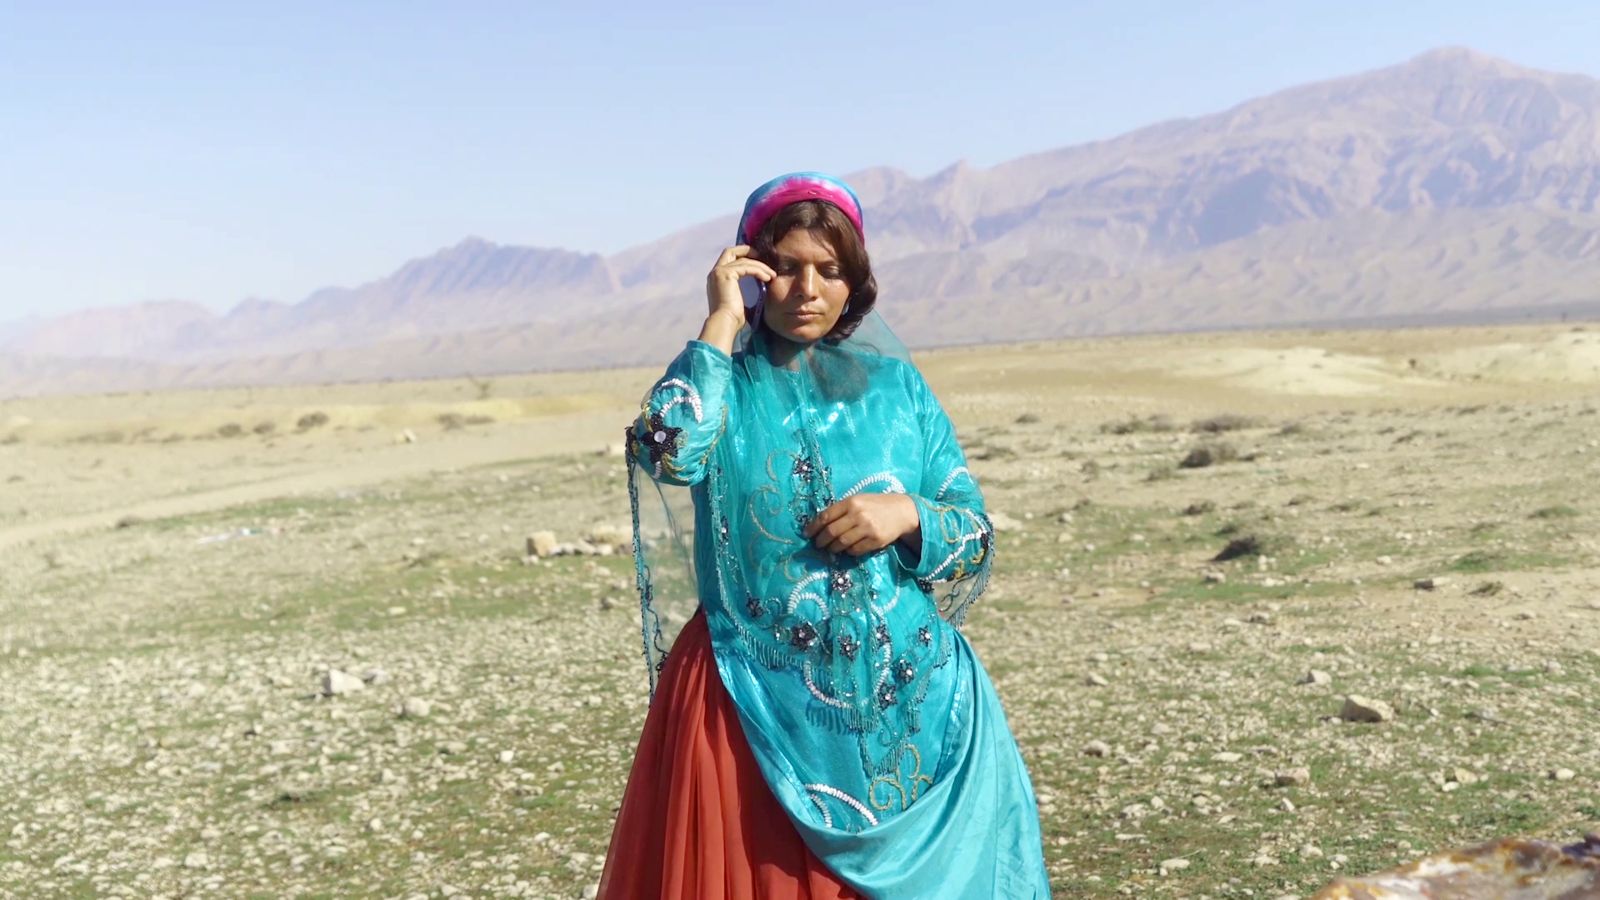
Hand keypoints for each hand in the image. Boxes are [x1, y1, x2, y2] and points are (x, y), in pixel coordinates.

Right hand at [705, 245, 773, 324]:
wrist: (725, 323)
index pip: (728, 258)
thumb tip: (757, 287)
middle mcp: (715, 272)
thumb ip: (743, 289)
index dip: (743, 256)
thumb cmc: (732, 318)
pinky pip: (747, 267)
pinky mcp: (726, 273)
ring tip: (772, 274)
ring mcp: (719, 272)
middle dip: (748, 251)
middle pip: (731, 251)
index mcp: (717, 278)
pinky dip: (759, 271)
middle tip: (764, 258)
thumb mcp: (738, 300)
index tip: (757, 260)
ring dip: (760, 266)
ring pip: (743, 260)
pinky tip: (767, 278)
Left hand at [804, 494, 919, 556]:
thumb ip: (841, 510)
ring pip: (842, 543)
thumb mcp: (858, 500)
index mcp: (851, 502)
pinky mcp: (876, 541)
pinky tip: (847, 549)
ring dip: (833, 548)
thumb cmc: (875, 505)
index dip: (813, 527)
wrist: (902, 511)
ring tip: (831, 548)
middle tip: (818, 545)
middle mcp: (858, 514)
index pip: (826, 516)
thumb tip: (819, 525)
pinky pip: (855, 550)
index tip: (806, 534)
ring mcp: (868, 528)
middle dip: (821, 541)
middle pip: (832, 532)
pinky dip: (848, 552)